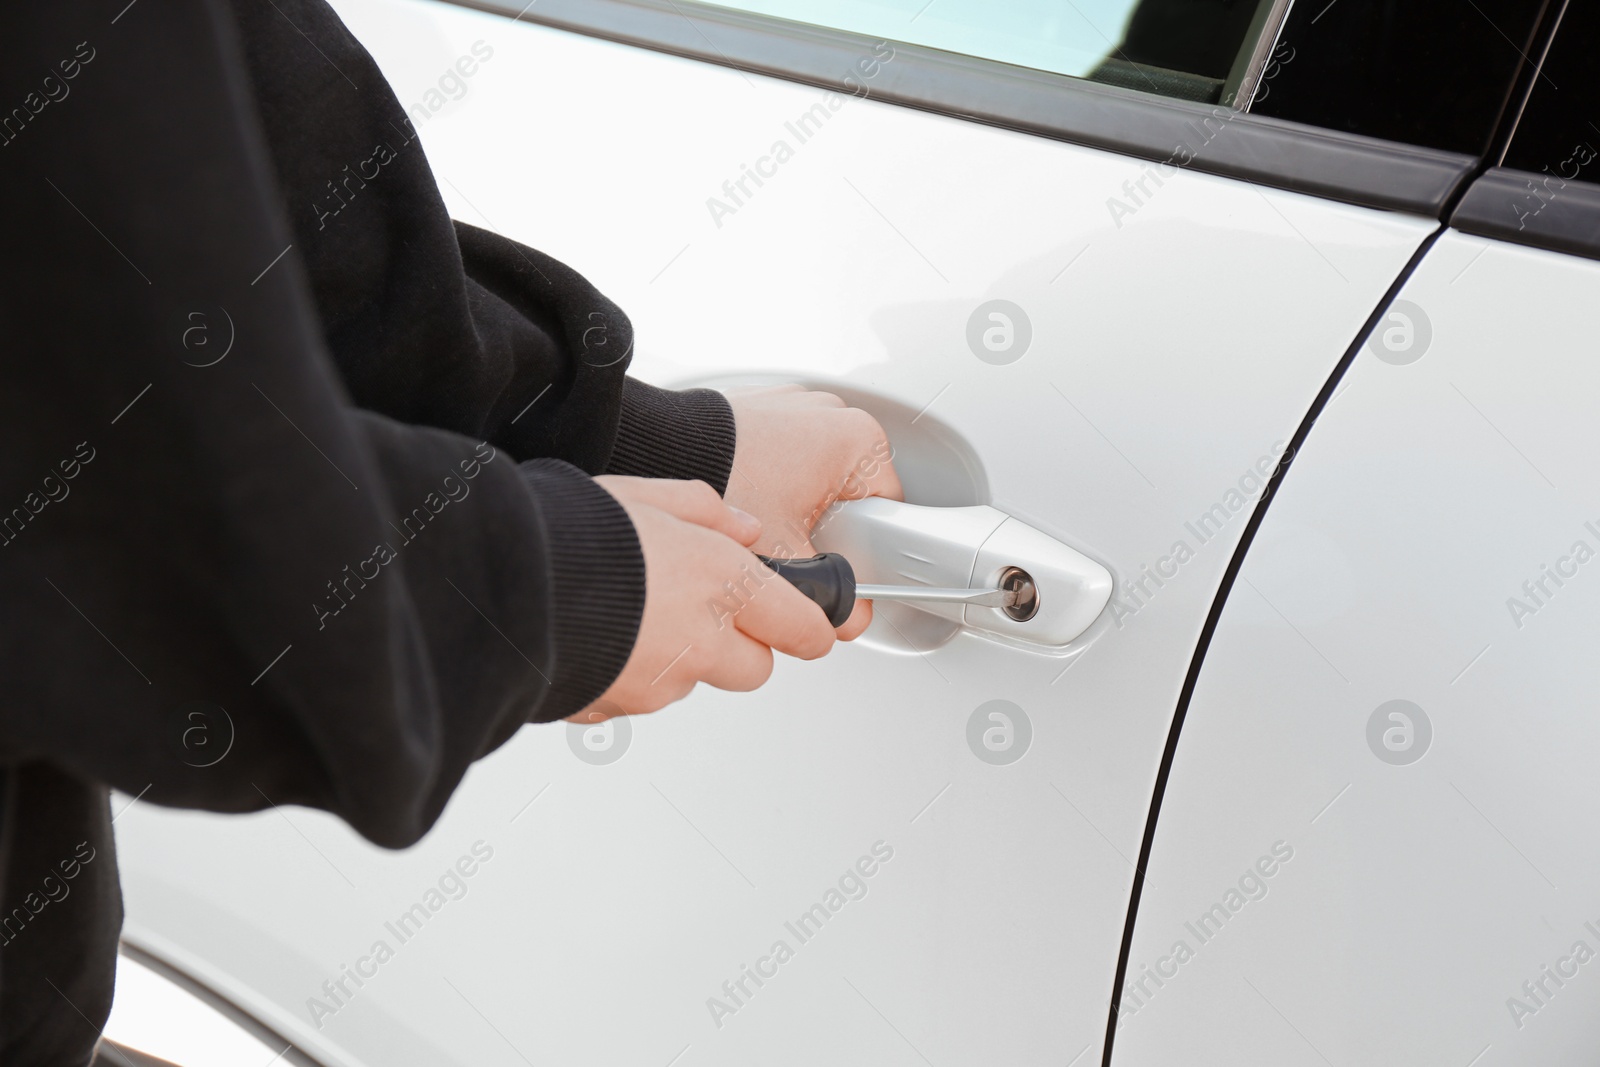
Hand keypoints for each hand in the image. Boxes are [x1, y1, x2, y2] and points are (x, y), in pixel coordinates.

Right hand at [568, 476, 837, 722]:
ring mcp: (660, 682)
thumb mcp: (647, 494)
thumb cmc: (572, 531)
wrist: (505, 583)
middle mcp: (701, 641)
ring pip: (693, 682)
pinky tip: (599, 636)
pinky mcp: (617, 707)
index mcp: (722, 582)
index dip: (808, 625)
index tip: (809, 623)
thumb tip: (744, 529)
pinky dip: (628, 673)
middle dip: (741, 646)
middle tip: (706, 611)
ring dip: (678, 658)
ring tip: (631, 612)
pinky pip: (637, 696)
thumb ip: (707, 512)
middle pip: (755, 669)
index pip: (802, 626)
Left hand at [721, 385, 903, 638]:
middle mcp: (835, 413)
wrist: (657, 449)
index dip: (866, 551)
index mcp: (860, 440)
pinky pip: (783, 455)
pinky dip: (769, 478)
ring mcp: (797, 405)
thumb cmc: (727, 482)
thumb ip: (828, 594)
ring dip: (795, 504)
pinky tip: (746, 498)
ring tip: (764, 522)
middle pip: (852, 494)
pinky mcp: (762, 406)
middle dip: (825, 529)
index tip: (837, 566)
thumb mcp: (789, 555)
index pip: (888, 511)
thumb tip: (848, 616)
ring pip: (816, 476)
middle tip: (793, 548)